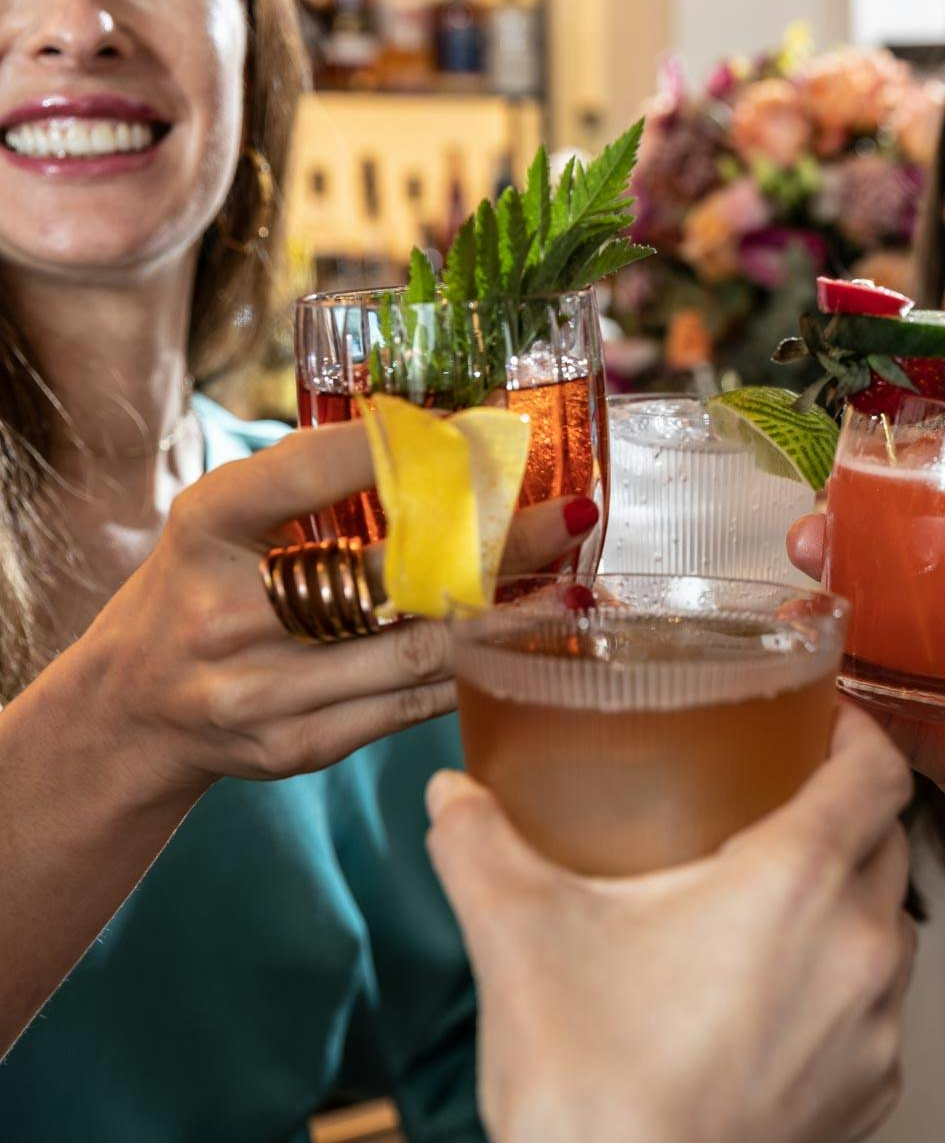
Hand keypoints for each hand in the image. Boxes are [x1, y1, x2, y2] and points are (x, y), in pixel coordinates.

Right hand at [64, 422, 596, 797]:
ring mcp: (262, 691)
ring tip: (579, 587)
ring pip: (417, 650)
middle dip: (496, 542)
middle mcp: (226, 613)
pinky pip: (412, 705)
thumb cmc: (202, 588)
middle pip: (388, 573)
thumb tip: (451, 436)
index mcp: (205, 529)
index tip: (479, 432)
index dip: (397, 450)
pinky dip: (479, 672)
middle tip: (574, 514)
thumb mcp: (227, 521)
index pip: (305, 472)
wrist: (130, 713)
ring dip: (511, 619)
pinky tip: (531, 646)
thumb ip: (313, 480)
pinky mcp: (300, 747)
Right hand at [426, 706, 915, 1142]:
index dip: (858, 733)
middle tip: (776, 803)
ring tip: (775, 902)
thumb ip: (482, 848)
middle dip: (844, 813)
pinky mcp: (873, 1092)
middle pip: (885, 844)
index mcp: (798, 880)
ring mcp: (878, 1027)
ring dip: (848, 902)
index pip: (877, 772)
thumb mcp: (519, 941)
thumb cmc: (588, 1077)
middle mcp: (862, 945)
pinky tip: (775, 998)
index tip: (820, 721)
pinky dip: (842, 986)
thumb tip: (451, 794)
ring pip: (889, 928)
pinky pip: (878, 1011)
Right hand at [789, 515, 944, 984]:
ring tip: (801, 609)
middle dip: (859, 565)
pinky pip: (907, 743)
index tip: (882, 487)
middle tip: (812, 538)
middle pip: (920, 599)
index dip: (932, 517)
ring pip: (897, 664)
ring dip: (848, 636)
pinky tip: (830, 699)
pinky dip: (869, 724)